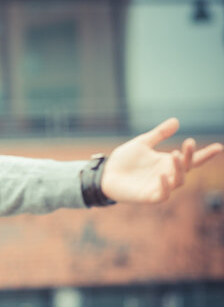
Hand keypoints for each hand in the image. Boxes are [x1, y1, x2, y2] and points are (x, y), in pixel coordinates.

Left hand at [101, 117, 222, 203]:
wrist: (105, 173)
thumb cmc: (124, 160)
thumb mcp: (142, 143)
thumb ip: (159, 134)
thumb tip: (176, 120)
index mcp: (167, 162)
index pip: (191, 160)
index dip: (204, 154)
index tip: (219, 147)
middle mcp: (167, 175)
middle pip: (186, 168)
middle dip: (190, 157)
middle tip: (188, 143)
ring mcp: (159, 186)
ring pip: (177, 181)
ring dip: (178, 169)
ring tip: (175, 154)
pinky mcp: (149, 196)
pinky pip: (162, 194)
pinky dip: (164, 186)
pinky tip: (162, 175)